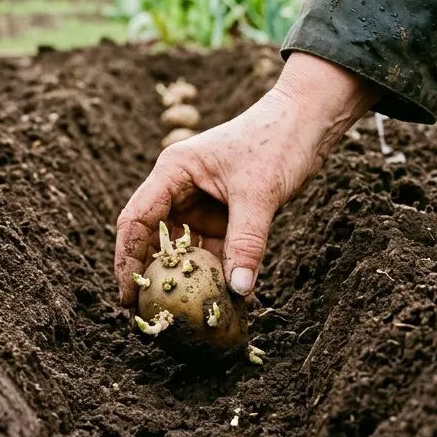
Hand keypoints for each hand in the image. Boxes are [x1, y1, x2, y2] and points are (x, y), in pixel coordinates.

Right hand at [114, 53, 378, 304]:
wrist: (308, 121)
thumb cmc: (277, 141)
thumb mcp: (260, 194)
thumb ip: (247, 242)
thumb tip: (239, 291)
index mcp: (173, 172)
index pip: (137, 220)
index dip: (128, 260)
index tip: (130, 296)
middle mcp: (179, 187)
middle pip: (152, 237)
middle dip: (148, 274)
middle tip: (147, 315)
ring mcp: (200, 201)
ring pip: (182, 247)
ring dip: (183, 278)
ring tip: (178, 316)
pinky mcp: (222, 213)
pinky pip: (210, 249)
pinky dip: (212, 272)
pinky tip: (218, 299)